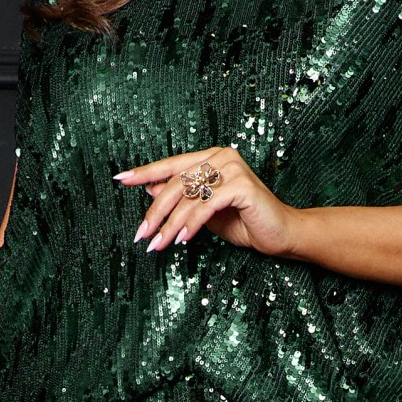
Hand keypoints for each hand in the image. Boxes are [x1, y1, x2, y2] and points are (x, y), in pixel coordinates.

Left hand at [113, 144, 302, 257]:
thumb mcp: (204, 213)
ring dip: (170, 225)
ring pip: (188, 196)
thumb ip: (181, 200)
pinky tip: (182, 240)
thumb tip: (150, 191)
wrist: (280, 235)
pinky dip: (191, 224)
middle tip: (141, 234)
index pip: (171, 164)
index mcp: (211, 158)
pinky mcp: (241, 186)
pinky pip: (206, 206)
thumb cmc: (244, 223)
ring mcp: (232, 168)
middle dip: (155, 212)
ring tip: (158, 245)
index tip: (121, 179)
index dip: (145, 172)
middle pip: (176, 182)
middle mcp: (221, 156)